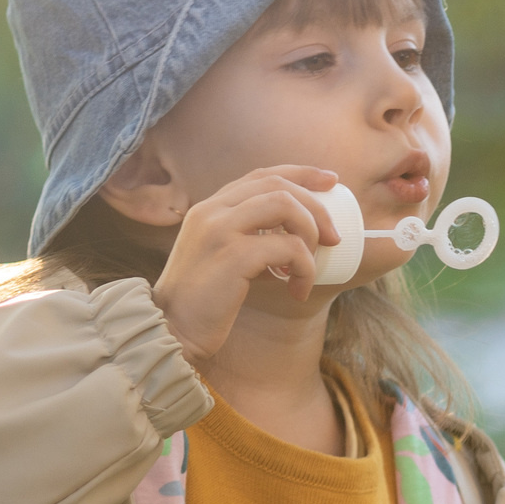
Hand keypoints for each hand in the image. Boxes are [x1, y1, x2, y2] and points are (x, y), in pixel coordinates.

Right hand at [148, 166, 337, 360]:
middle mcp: (212, 210)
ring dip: (310, 233)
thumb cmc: (201, 303)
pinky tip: (297, 290)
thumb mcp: (220, 259)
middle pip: (278, 184)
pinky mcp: (231, 255)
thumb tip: (294, 240)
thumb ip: (246, 240)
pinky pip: (287, 247)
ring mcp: (219, 229)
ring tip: (310, 264)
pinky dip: (304, 267)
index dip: (301, 173)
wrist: (170, 330)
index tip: (331, 181)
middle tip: (333, 237)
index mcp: (209, 207)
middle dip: (315, 206)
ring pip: (285, 205)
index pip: (261, 174)